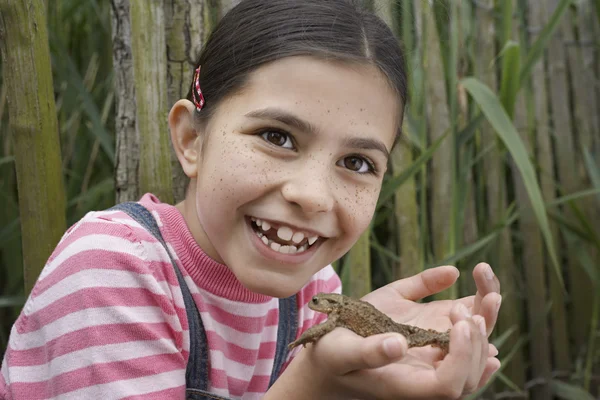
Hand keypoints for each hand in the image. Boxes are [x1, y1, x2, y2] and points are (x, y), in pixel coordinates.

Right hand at [276, 263, 500, 399]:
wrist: (330, 352)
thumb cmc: (331, 358)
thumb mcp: (342, 353)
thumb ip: (368, 352)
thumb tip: (397, 344)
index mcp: (408, 384)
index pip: (450, 384)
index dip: (464, 358)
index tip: (460, 323)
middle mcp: (427, 371)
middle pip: (472, 366)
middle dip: (480, 334)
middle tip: (471, 302)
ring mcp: (431, 350)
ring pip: (474, 345)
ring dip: (486, 315)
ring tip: (485, 280)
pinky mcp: (429, 329)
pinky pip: (461, 325)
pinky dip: (477, 307)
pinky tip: (483, 287)